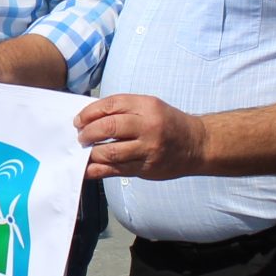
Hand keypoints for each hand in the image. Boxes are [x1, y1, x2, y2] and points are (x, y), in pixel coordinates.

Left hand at [75, 93, 209, 179]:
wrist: (196, 144)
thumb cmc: (167, 123)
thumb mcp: (150, 106)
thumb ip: (123, 109)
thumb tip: (89, 118)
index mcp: (147, 106)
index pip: (111, 105)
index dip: (89, 113)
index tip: (78, 121)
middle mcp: (148, 126)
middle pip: (109, 127)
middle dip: (88, 133)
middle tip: (81, 137)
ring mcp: (148, 149)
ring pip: (110, 152)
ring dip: (91, 153)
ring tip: (85, 151)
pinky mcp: (146, 168)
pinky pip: (116, 170)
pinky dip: (98, 170)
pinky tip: (88, 169)